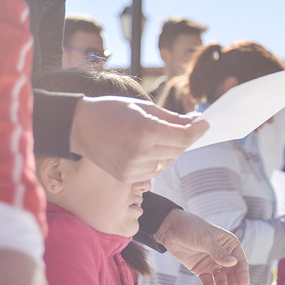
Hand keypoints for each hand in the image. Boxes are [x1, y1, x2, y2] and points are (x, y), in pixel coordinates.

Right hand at [70, 97, 208, 182]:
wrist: (79, 127)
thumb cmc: (111, 111)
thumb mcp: (143, 107)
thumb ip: (171, 117)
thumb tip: (195, 121)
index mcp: (146, 131)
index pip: (184, 137)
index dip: (198, 130)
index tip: (204, 123)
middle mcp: (141, 152)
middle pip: (179, 150)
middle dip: (186, 138)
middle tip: (187, 127)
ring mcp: (133, 168)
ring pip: (167, 162)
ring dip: (170, 150)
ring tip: (158, 136)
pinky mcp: (127, 177)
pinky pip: (154, 171)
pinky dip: (156, 160)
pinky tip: (146, 149)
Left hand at [155, 209, 249, 284]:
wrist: (169, 228)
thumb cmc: (191, 227)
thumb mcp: (205, 239)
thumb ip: (218, 252)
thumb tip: (233, 263)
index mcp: (229, 243)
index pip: (239, 261)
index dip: (243, 273)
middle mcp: (223, 254)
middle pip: (232, 273)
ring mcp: (212, 263)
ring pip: (220, 280)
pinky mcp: (201, 269)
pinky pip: (207, 281)